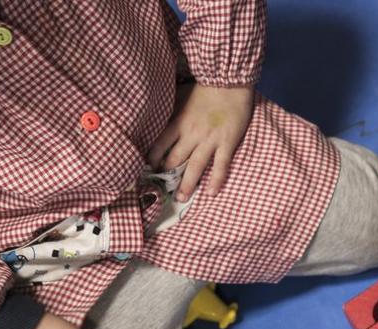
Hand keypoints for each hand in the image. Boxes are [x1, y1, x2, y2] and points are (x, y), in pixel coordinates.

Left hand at [147, 84, 254, 202]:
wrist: (229, 81)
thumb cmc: (205, 87)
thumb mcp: (180, 95)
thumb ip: (171, 108)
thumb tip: (155, 113)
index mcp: (178, 122)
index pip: (159, 145)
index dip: (152, 160)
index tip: (148, 170)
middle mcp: (191, 134)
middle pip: (175, 160)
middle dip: (167, 176)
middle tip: (163, 190)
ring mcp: (210, 140)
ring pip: (195, 166)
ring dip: (187, 184)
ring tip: (181, 198)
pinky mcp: (227, 143)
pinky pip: (221, 165)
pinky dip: (216, 180)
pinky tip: (211, 192)